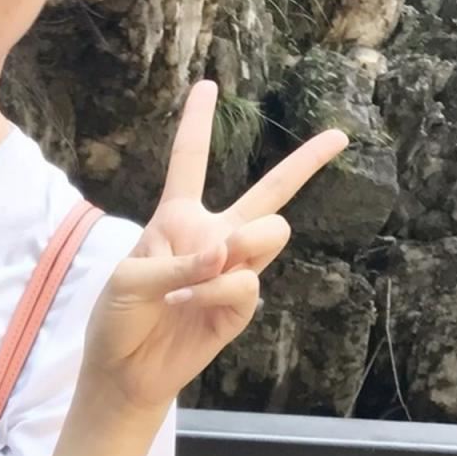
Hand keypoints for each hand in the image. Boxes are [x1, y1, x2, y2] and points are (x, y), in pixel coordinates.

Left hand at [80, 79, 349, 418]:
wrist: (124, 370)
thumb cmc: (118, 318)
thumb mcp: (129, 279)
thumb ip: (176, 259)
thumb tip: (227, 254)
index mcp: (176, 218)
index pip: (190, 162)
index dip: (197, 123)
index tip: (208, 86)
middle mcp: (213, 237)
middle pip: (269, 192)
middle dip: (306, 162)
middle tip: (338, 137)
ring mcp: (232, 271)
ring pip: (270, 232)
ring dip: (242, 245)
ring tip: (207, 269)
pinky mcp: (240, 306)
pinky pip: (247, 282)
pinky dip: (218, 290)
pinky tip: (191, 303)